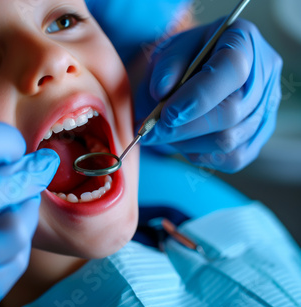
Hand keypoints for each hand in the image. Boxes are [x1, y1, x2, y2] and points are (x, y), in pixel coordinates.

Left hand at [135, 18, 282, 171]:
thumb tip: (161, 91)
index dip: (199, 95)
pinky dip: (200, 154)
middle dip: (184, 127)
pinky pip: (232, 158)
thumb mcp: (168, 50)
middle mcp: (264, 73)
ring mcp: (266, 107)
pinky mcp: (259, 135)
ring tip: (163, 132)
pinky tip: (183, 141)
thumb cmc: (182, 58)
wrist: (193, 73)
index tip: (168, 113)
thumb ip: (166, 66)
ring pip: (228, 140)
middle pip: (230, 112)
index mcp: (243, 39)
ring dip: (186, 143)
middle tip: (150, 131)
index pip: (232, 68)